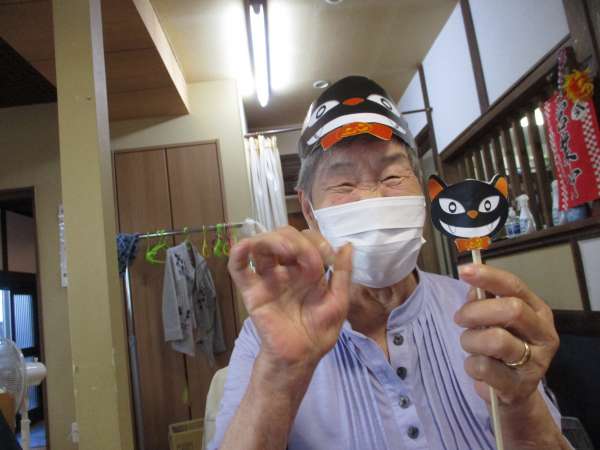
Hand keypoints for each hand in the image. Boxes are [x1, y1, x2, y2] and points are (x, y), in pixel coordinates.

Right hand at [228, 226, 352, 370]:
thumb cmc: (319, 331)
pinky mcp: (252, 290)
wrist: (301, 356)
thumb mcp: (339, 301)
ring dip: (271, 238)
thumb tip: (347, 245)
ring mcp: (267, 277)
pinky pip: (239, 268)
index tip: (328, 259)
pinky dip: (238, 253)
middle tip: (309, 259)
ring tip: (285, 249)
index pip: (307, 239)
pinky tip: (244, 246)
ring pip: (261, 244)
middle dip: (297, 240)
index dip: (318, 241)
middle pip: (284, 236)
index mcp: (307, 268)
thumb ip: (343, 274)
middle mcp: (286, 268)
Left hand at [454, 264, 558, 406]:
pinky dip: (471, 365)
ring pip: (496, 340)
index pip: (515, 287)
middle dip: (476, 311)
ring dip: (470, 340)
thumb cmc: (503, 348)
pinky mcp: (519, 386)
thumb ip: (485, 301)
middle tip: (459, 318)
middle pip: (511, 310)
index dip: (489, 276)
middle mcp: (543, 335)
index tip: (464, 270)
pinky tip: (476, 366)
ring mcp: (535, 363)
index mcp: (538, 312)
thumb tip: (473, 286)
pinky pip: (484, 367)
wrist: (514, 393)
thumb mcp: (497, 321)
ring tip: (469, 345)